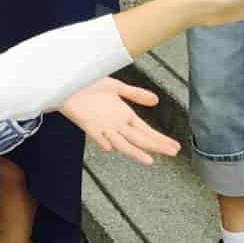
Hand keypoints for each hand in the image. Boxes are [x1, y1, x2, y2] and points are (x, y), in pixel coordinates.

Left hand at [59, 77, 179, 164]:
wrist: (68, 83)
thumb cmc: (89, 84)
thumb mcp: (116, 87)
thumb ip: (135, 94)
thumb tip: (157, 100)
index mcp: (124, 115)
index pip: (146, 131)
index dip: (160, 139)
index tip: (175, 147)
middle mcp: (116, 124)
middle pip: (139, 139)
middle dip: (156, 146)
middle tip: (173, 153)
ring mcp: (102, 126)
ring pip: (122, 142)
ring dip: (135, 152)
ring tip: (149, 160)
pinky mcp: (87, 125)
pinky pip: (96, 135)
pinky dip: (103, 141)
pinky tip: (111, 147)